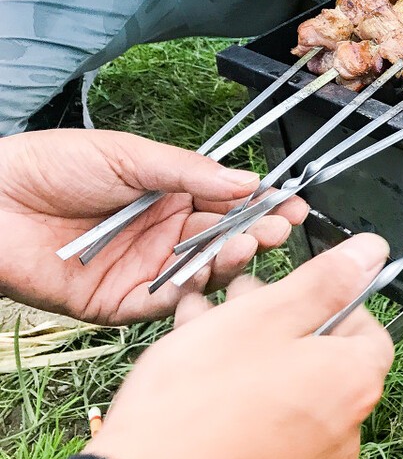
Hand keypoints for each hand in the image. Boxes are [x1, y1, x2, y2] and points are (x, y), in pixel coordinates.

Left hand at [0, 130, 306, 324]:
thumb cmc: (52, 166)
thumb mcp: (129, 154)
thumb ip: (190, 172)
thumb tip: (248, 181)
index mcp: (171, 196)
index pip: (230, 203)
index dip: (263, 205)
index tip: (293, 206)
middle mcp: (164, 235)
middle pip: (224, 240)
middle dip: (256, 234)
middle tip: (277, 230)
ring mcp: (145, 270)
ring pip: (202, 273)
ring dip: (229, 261)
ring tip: (246, 245)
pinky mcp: (120, 303)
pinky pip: (165, 303)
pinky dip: (190, 292)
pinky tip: (207, 274)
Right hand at [84, 235, 394, 458]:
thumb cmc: (198, 404)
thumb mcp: (265, 316)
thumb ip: (325, 280)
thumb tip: (371, 252)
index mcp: (355, 382)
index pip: (368, 328)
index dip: (328, 302)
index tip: (288, 293)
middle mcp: (347, 431)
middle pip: (324, 360)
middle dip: (278, 324)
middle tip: (232, 307)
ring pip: (289, 395)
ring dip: (252, 359)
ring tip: (200, 337)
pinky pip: (267, 435)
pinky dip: (242, 407)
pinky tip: (197, 389)